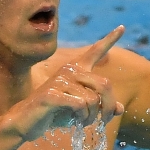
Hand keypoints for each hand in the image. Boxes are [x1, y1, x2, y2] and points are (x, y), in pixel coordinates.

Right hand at [10, 26, 125, 140]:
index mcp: (76, 70)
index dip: (110, 39)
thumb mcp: (81, 111)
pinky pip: (80, 105)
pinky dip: (82, 117)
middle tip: (103, 121)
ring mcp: (59, 80)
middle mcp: (69, 70)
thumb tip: (120, 109)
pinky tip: (75, 122)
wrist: (26, 122)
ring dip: (92, 116)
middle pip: (105, 85)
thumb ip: (100, 108)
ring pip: (93, 99)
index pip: (95, 51)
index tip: (122, 27)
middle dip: (108, 107)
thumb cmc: (54, 114)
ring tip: (83, 122)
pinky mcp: (51, 93)